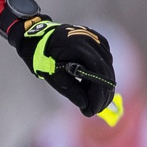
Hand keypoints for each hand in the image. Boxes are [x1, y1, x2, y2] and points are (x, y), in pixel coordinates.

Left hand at [0, 0, 117, 117]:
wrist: (38, 36)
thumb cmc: (41, 55)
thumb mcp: (52, 75)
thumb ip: (70, 90)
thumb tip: (85, 105)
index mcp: (79, 46)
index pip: (98, 73)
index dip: (98, 95)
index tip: (92, 110)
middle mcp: (92, 40)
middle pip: (106, 71)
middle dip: (102, 94)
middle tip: (94, 110)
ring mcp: (97, 39)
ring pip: (108, 68)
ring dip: (102, 86)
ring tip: (93, 102)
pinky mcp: (99, 41)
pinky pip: (105, 62)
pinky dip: (100, 76)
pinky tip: (92, 88)